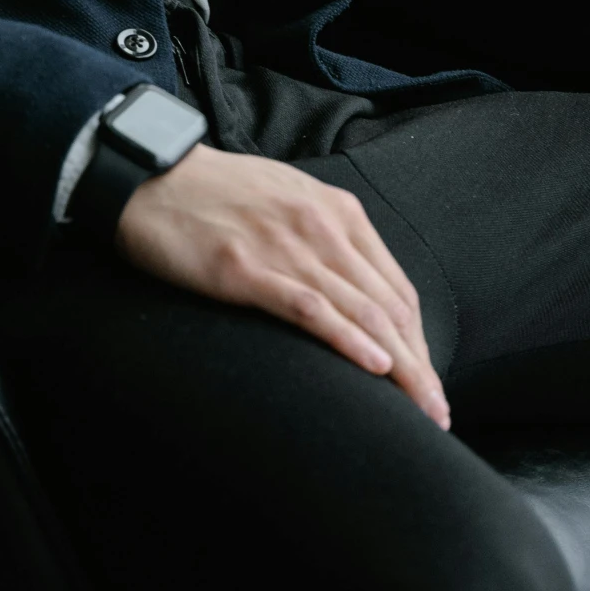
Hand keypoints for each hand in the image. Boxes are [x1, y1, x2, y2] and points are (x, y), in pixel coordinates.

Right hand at [115, 143, 450, 426]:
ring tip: (420, 409)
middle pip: (388, 306)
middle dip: (420, 365)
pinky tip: (374, 367)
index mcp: (337, 211)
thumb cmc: (216, 194)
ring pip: (361, 312)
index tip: (428, 379)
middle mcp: (323, 226)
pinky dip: (348, 339)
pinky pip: (310, 309)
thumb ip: (325, 236)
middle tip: (438, 412)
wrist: (151, 178)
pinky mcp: (246, 270)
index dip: (419, 340)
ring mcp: (285, 247)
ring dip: (400, 367)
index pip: (396, 286)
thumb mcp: (289, 200)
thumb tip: (354, 288)